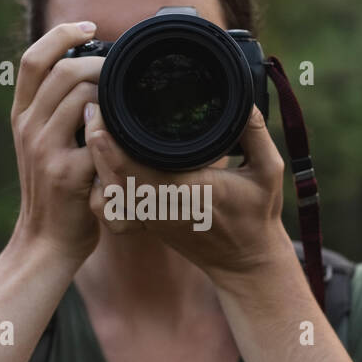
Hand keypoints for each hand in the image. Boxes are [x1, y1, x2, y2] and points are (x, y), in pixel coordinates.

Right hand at [9, 22, 104, 267]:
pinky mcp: (66, 174)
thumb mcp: (42, 144)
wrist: (44, 242)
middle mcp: (27, 128)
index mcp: (21, 116)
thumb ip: (57, 112)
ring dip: (111, 93)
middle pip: (63, 71)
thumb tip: (91, 74)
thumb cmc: (54, 191)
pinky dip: (118, 132)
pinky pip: (99, 137)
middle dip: (99, 63)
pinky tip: (132, 136)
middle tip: (122, 71)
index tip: (89, 26)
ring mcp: (44, 150)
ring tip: (127, 103)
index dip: (60, 34)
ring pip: (82, 97)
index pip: (32, 59)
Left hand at [84, 101, 291, 284]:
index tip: (102, 108)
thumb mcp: (269, 170)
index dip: (108, 140)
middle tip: (92, 107)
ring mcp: (150, 218)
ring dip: (96, 160)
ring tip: (96, 125)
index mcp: (185, 193)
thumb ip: (255, 132)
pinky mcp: (146, 222)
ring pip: (106, 190)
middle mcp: (161, 208)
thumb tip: (242, 99)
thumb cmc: (258, 217)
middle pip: (109, 175)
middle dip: (95, 141)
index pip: (131, 168)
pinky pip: (114, 203)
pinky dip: (103, 180)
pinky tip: (104, 158)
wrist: (245, 262)